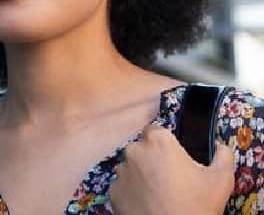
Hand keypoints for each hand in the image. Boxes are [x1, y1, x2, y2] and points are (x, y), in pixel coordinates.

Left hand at [110, 124, 234, 214]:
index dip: (164, 142)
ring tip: (157, 192)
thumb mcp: (221, 179)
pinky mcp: (113, 191)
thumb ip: (223, 155)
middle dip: (152, 158)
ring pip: (130, 166)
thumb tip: (218, 144)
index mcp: (158, 142)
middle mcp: (133, 151)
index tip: (173, 157)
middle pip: (141, 148)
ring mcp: (120, 171)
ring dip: (140, 174)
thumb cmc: (197, 205)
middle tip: (168, 178)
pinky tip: (146, 202)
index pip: (155, 131)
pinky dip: (132, 191)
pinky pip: (123, 185)